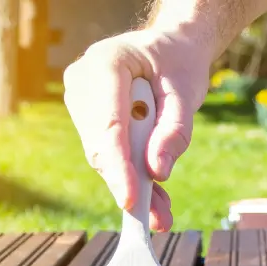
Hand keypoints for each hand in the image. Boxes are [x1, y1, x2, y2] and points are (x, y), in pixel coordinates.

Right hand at [63, 28, 213, 231]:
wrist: (168, 47)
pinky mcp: (85, 118)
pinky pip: (104, 154)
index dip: (118, 167)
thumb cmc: (179, 62)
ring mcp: (79, 100)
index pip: (108, 126)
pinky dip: (129, 176)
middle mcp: (82, 81)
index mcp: (106, 63)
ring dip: (130, 184)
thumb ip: (174, 131)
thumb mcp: (187, 91)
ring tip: (162, 212)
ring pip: (100, 155)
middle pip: (100, 146)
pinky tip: (151, 201)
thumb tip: (158, 172)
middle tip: (158, 218)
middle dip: (127, 182)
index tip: (131, 201)